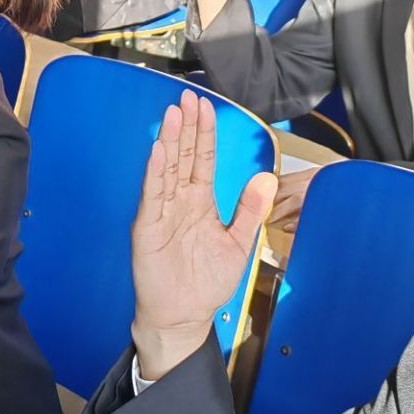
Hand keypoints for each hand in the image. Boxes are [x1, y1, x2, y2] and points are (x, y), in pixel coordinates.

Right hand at [129, 91, 279, 383]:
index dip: (206, 133)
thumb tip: (266, 177)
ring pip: (167, 168)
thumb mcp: (238, 245)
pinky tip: (158, 150)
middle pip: (185, 156)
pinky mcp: (148, 227)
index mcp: (202, 202)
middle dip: (188, 127)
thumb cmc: (206, 283)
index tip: (207, 105)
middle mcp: (180, 201)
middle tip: (188, 97)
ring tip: (174, 114)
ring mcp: (163, 211)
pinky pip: (153, 195)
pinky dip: (155, 172)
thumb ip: (250, 211)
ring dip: (171, 141)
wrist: (182, 316)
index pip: (205, 159)